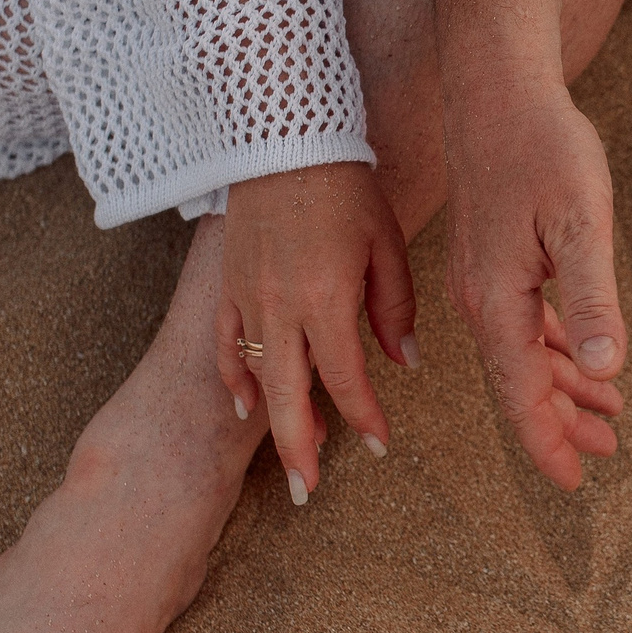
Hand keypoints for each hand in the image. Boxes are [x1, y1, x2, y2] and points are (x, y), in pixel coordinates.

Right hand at [215, 163, 418, 503]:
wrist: (283, 139)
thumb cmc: (346, 187)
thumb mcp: (388, 244)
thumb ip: (395, 307)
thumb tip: (406, 361)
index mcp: (326, 299)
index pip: (344, 378)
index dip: (363, 417)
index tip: (379, 446)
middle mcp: (281, 307)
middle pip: (287, 396)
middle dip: (299, 449)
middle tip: (307, 493)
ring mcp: (246, 298)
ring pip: (255, 376)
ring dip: (271, 422)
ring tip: (291, 459)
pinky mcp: (227, 284)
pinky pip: (226, 343)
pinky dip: (234, 377)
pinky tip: (243, 405)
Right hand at [442, 84, 627, 490]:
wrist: (498, 86)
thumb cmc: (543, 147)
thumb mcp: (580, 222)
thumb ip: (592, 299)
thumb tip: (605, 368)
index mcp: (496, 303)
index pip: (521, 394)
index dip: (548, 442)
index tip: (574, 483)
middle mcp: (479, 300)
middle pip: (520, 384)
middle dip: (562, 423)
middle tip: (607, 454)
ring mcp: (482, 279)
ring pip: (523, 355)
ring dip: (564, 388)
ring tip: (608, 418)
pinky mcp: (493, 256)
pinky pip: (522, 323)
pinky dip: (554, 349)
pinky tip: (580, 357)